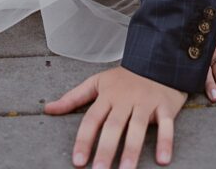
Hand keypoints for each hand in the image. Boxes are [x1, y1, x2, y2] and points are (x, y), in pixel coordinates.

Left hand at [45, 66, 186, 167]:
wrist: (157, 58)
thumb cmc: (125, 77)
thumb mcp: (97, 82)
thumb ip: (73, 98)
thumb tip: (48, 109)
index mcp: (108, 95)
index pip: (92, 119)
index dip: (84, 140)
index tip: (78, 162)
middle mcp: (126, 99)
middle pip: (114, 125)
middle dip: (106, 149)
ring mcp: (146, 101)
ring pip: (138, 126)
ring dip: (132, 149)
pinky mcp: (165, 105)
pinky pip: (167, 124)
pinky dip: (167, 141)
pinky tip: (163, 160)